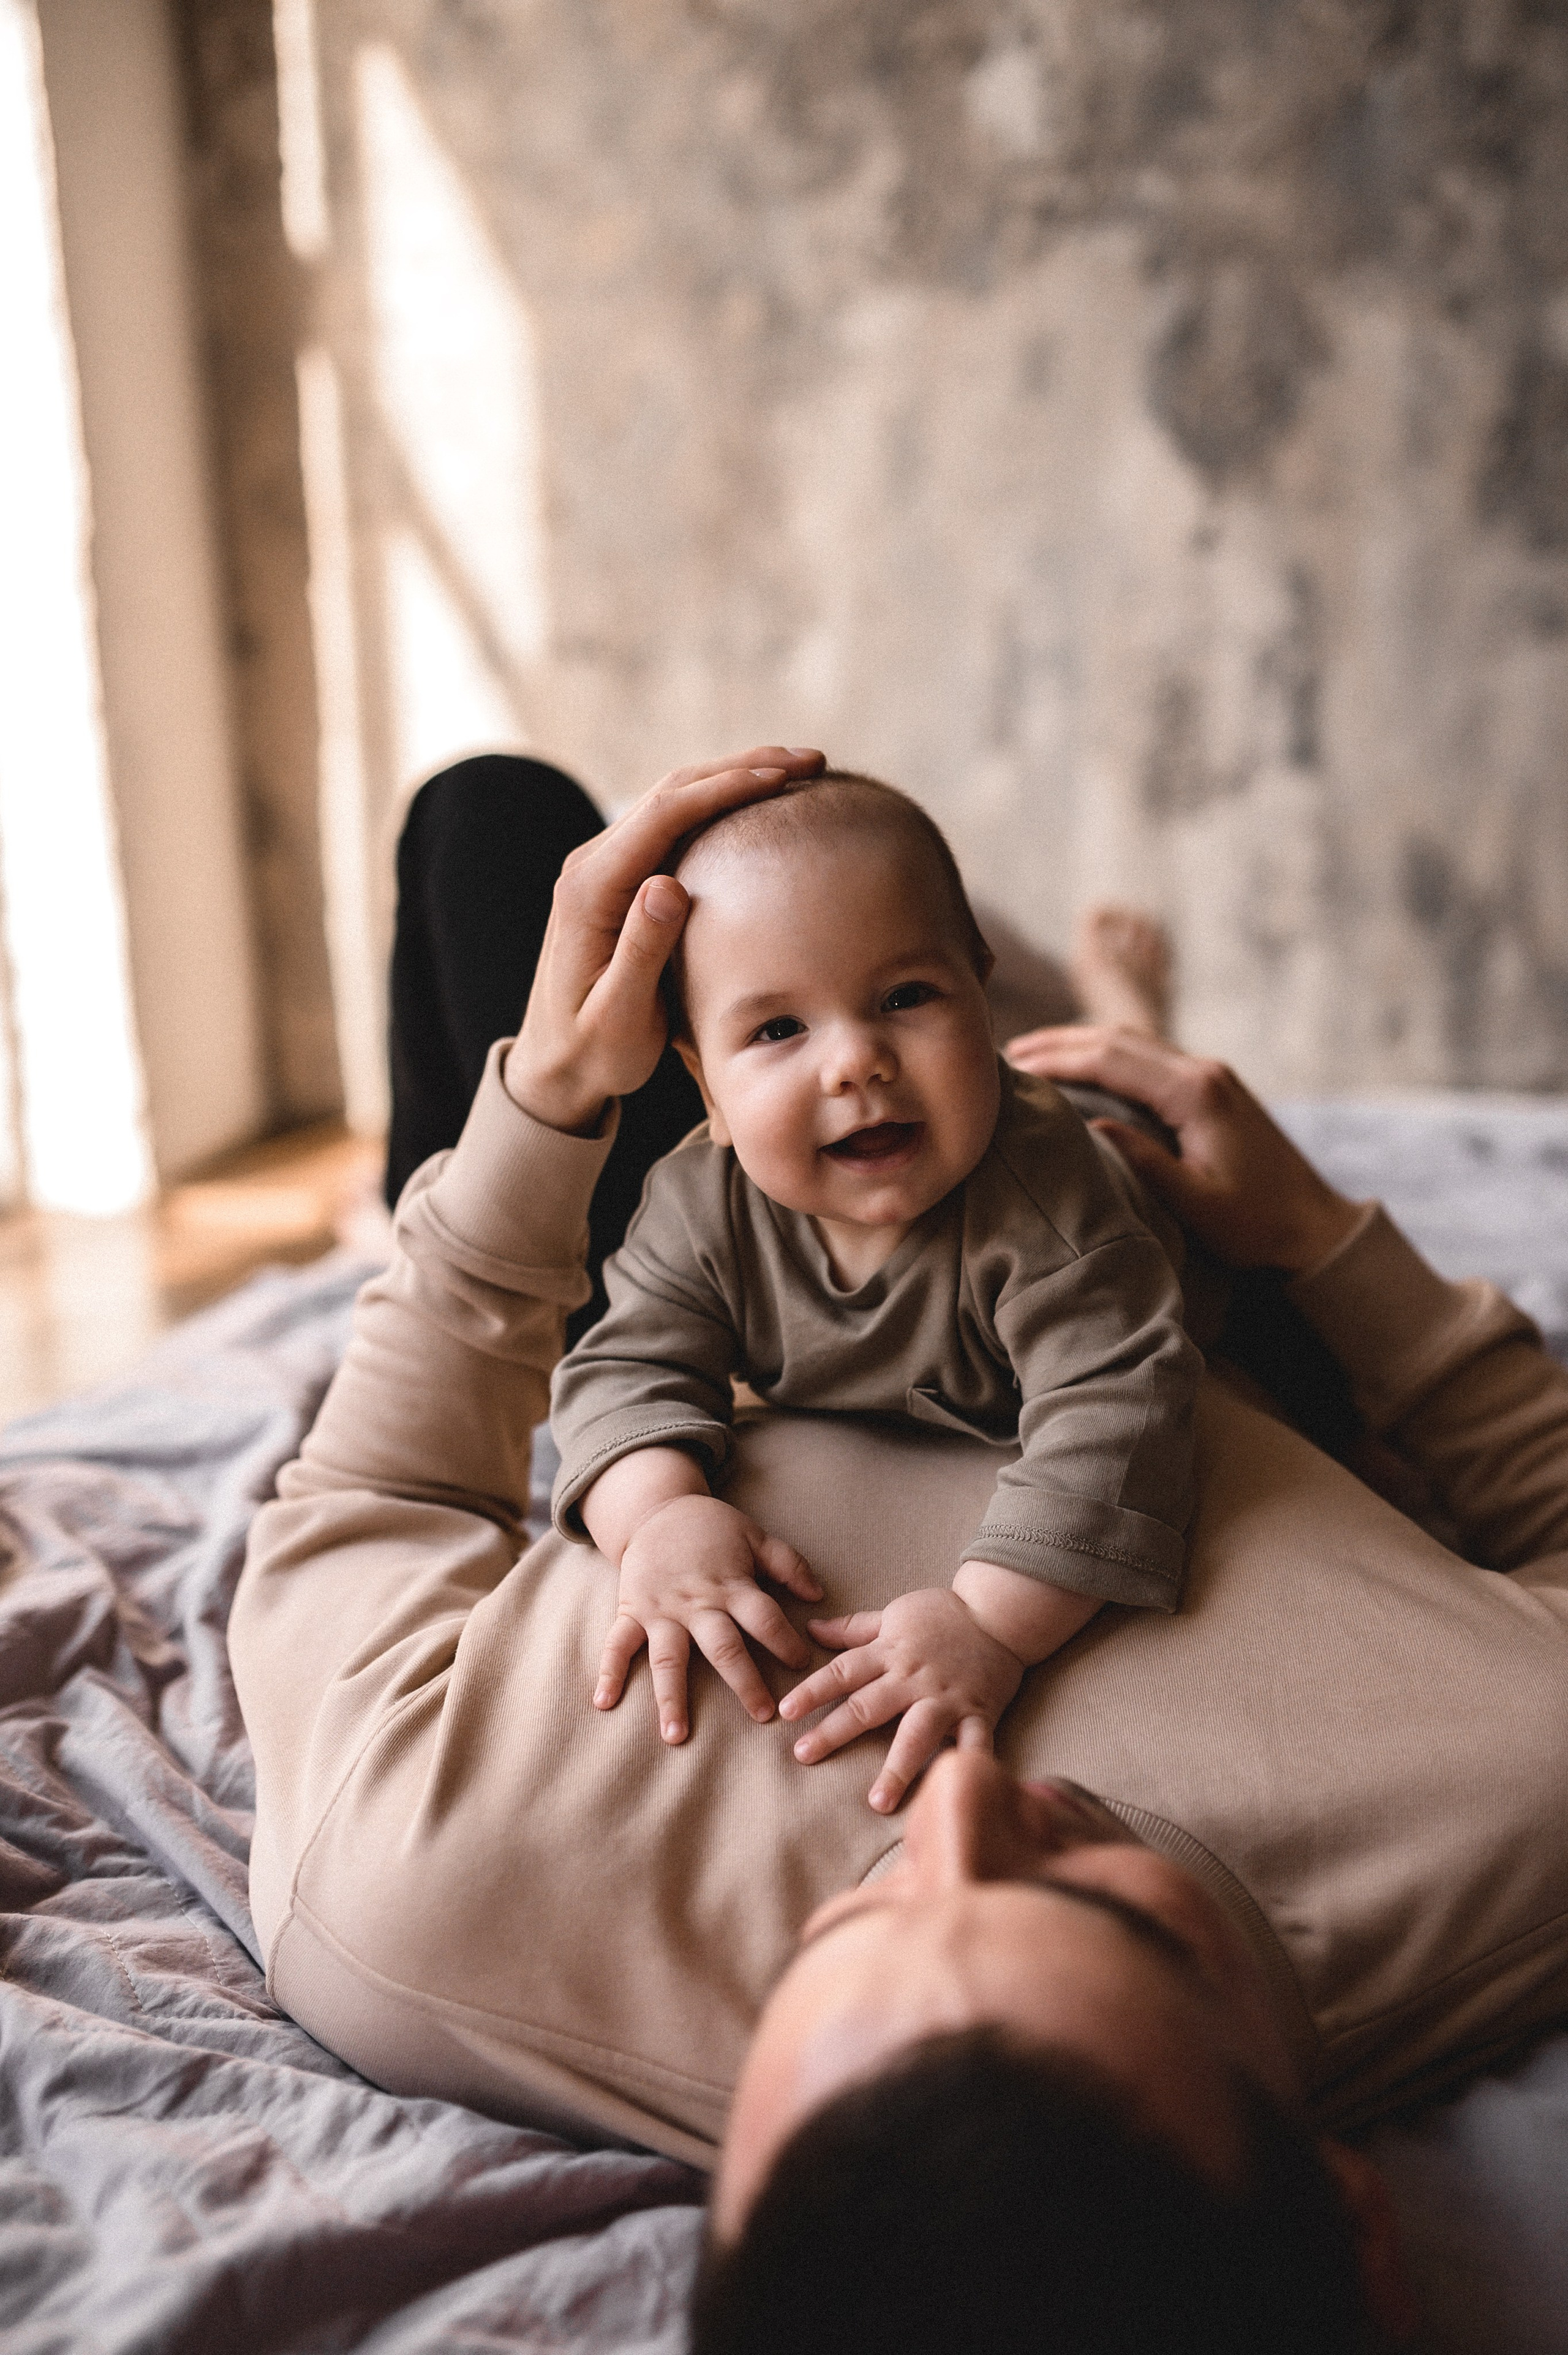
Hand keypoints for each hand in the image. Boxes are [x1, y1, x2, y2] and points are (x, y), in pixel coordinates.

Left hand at [504, 747, 823, 1134]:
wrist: (555, 1066)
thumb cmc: (592, 1051)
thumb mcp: (619, 1016)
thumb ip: (641, 952)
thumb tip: (667, 884)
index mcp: (591, 890)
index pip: (666, 814)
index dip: (728, 787)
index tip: (786, 776)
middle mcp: (591, 865)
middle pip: (672, 791)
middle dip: (743, 767)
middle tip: (812, 760)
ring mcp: (603, 868)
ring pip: (674, 800)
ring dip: (734, 778)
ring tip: (797, 770)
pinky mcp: (619, 879)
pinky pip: (672, 825)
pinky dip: (719, 805)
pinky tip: (759, 806)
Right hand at [595, 1494, 821, 1743]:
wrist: (656, 1508)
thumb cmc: (711, 1527)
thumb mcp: (755, 1535)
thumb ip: (788, 1564)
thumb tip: (819, 1596)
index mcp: (730, 1585)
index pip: (764, 1618)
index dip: (785, 1641)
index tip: (804, 1666)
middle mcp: (696, 1603)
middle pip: (723, 1648)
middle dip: (744, 1683)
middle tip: (763, 1715)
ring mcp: (661, 1610)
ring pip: (668, 1658)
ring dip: (671, 1697)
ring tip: (676, 1736)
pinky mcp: (631, 1610)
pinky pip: (617, 1643)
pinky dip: (609, 1672)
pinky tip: (604, 1703)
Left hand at [780, 1588, 1026, 1813]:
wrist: (1000, 1613)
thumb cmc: (944, 1614)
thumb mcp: (894, 1613)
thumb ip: (853, 1629)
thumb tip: (811, 1629)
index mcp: (890, 1652)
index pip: (842, 1672)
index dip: (812, 1691)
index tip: (784, 1711)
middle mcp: (914, 1677)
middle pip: (868, 1706)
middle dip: (835, 1731)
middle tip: (803, 1755)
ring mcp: (947, 1698)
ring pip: (917, 1734)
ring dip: (897, 1768)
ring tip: (877, 1802)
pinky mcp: (980, 1713)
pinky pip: (975, 1743)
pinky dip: (970, 1766)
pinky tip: (958, 1793)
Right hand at [1002, 1024, 1362, 1274]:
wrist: (1314, 1223)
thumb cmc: (1257, 1225)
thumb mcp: (1196, 1203)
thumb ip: (1143, 1160)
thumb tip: (1091, 1122)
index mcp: (1196, 1094)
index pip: (1111, 1058)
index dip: (1058, 1058)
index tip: (1012, 1065)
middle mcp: (1203, 1071)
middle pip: (1118, 1038)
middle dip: (1060, 1041)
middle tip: (1007, 1052)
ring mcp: (1210, 1073)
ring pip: (1134, 1040)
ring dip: (1081, 1042)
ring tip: (1032, 1053)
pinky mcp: (1212, 1085)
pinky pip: (1149, 1056)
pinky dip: (1108, 1054)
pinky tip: (1083, 1066)